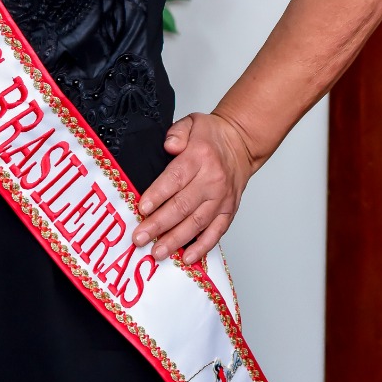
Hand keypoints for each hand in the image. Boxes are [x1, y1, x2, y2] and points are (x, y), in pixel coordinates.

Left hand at [133, 111, 254, 264]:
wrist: (241, 143)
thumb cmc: (211, 135)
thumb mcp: (192, 122)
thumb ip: (177, 133)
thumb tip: (169, 146)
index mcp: (200, 157)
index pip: (176, 178)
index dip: (158, 195)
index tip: (141, 208)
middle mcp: (212, 180)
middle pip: (182, 206)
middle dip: (158, 224)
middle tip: (139, 238)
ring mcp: (222, 198)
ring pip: (197, 223)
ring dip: (176, 240)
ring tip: (157, 252)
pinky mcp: (229, 211)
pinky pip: (216, 233)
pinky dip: (202, 248)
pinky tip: (187, 258)